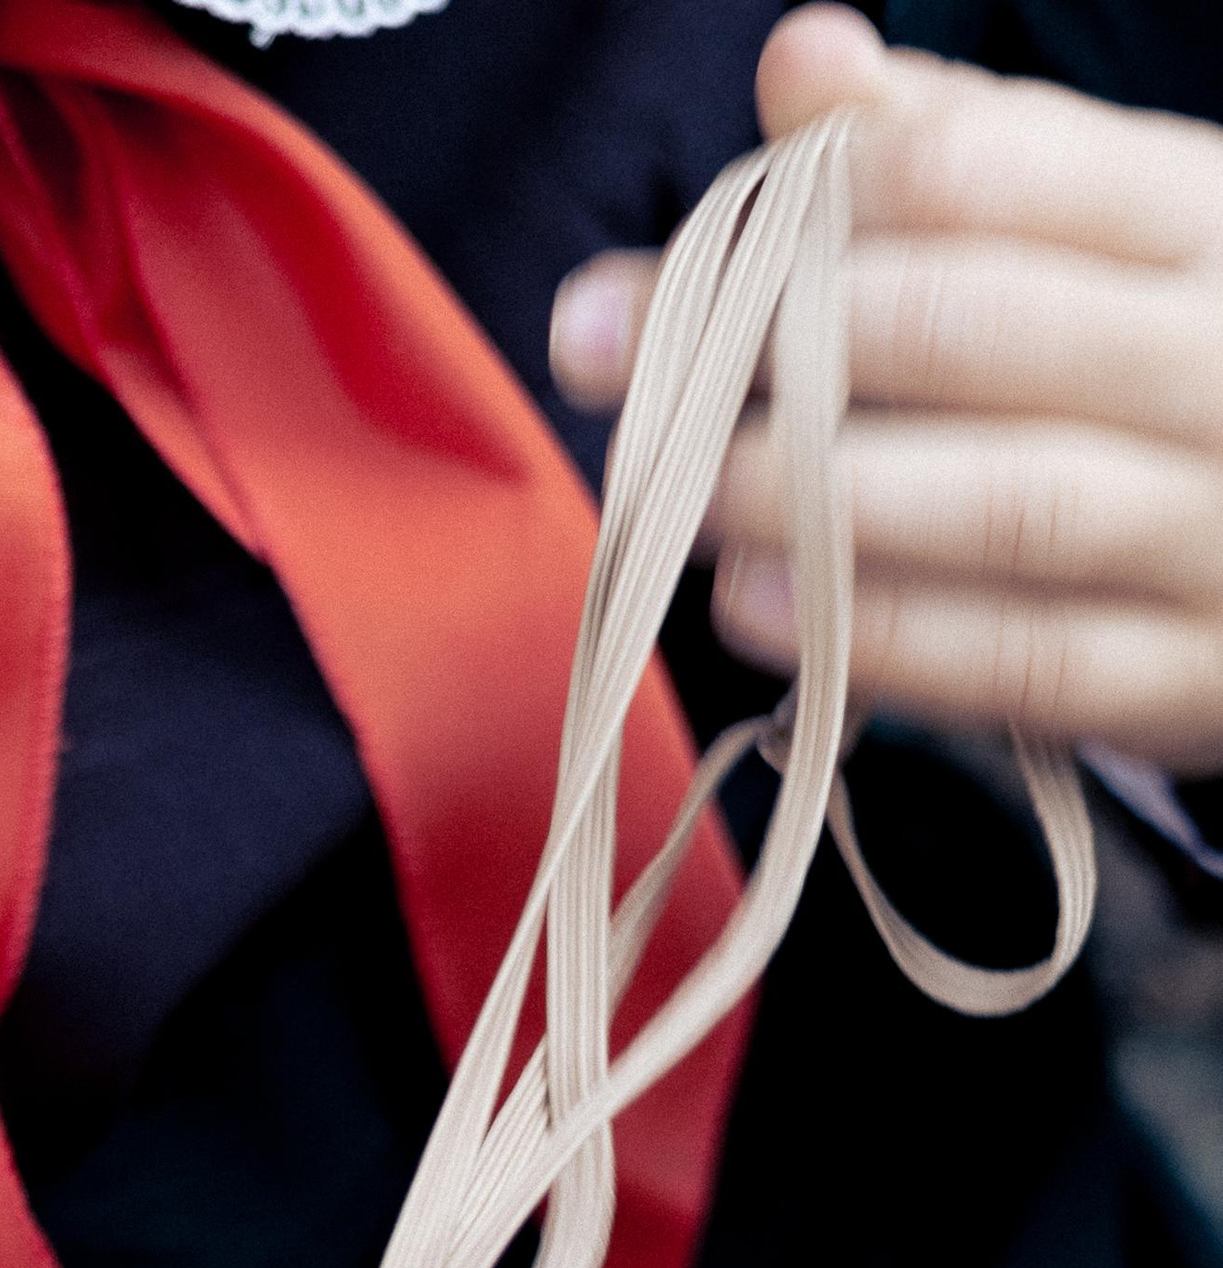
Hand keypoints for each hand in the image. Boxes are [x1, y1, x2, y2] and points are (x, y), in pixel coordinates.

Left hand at [550, 4, 1222, 771]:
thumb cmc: (1172, 360)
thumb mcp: (1100, 229)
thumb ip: (958, 144)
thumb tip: (804, 61)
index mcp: (1198, 216)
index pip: (985, 174)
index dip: (802, 210)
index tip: (640, 283)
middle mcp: (1219, 360)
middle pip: (977, 331)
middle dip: (777, 351)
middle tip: (631, 383)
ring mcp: (1215, 525)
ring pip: (1006, 506)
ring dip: (820, 506)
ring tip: (689, 504)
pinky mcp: (1189, 677)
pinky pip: (1028, 662)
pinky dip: (887, 637)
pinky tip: (766, 608)